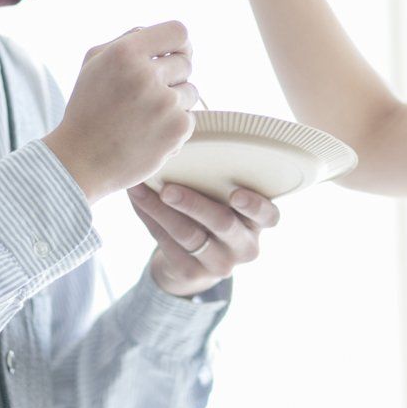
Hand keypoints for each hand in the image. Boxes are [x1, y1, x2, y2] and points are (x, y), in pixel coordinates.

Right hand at [42, 22, 198, 201]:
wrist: (79, 161)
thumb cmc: (88, 109)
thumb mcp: (94, 63)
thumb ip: (127, 40)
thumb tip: (161, 37)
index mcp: (125, 53)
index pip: (177, 32)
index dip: (179, 44)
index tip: (172, 55)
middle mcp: (146, 75)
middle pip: (186, 62)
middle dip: (172, 76)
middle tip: (147, 95)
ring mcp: (164, 103)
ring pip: (191, 91)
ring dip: (175, 102)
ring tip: (145, 116)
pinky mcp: (176, 129)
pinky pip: (190, 118)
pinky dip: (174, 127)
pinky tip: (149, 134)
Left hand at [126, 182, 280, 296]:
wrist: (198, 260)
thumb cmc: (216, 211)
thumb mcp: (228, 201)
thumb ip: (221, 180)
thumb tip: (186, 135)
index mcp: (259, 223)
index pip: (269, 215)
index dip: (255, 206)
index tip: (236, 195)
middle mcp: (245, 246)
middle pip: (222, 224)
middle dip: (194, 204)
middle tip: (169, 189)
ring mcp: (220, 264)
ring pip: (189, 235)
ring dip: (162, 210)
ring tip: (142, 189)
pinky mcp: (191, 272)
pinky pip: (167, 244)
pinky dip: (150, 218)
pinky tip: (137, 199)